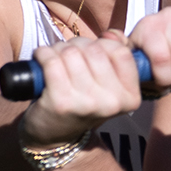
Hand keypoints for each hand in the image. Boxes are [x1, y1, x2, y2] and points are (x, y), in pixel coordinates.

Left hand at [19, 33, 143, 145]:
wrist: (54, 136)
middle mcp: (112, 102)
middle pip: (94, 49)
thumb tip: (111, 33)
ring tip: (54, 60)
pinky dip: (42, 54)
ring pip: (71, 52)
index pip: (120, 52)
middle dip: (76, 45)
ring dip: (58, 49)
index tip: (90, 53)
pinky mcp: (61, 101)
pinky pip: (52, 60)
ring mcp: (87, 103)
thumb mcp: (107, 85)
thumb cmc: (81, 103)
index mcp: (130, 97)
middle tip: (67, 56)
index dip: (102, 45)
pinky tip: (41, 60)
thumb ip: (115, 57)